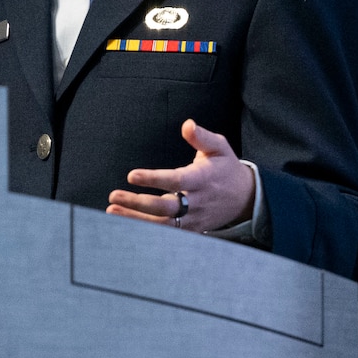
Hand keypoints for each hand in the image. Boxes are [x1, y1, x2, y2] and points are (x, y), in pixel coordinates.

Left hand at [107, 119, 254, 232]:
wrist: (244, 198)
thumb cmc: (225, 167)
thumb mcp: (219, 147)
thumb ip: (201, 137)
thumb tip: (187, 124)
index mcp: (203, 178)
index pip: (176, 180)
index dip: (153, 179)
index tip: (132, 175)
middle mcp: (197, 202)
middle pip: (165, 207)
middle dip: (138, 203)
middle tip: (113, 196)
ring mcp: (193, 218)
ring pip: (162, 224)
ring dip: (135, 219)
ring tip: (112, 210)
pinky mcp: (191, 229)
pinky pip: (166, 233)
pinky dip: (144, 230)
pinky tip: (123, 222)